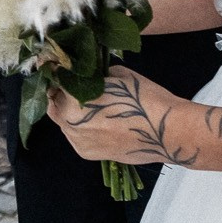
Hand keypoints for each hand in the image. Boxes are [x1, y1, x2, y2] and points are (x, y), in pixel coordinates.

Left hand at [47, 66, 195, 166]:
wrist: (167, 132)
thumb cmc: (144, 99)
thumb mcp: (118, 75)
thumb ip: (95, 75)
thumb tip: (87, 75)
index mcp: (73, 100)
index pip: (55, 81)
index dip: (58, 73)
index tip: (63, 68)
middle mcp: (69, 123)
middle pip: (54, 104)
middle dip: (60, 93)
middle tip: (74, 85)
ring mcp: (78, 141)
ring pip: (63, 122)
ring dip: (68, 111)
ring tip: (87, 104)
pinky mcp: (88, 154)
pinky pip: (75, 137)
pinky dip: (79, 127)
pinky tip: (96, 121)